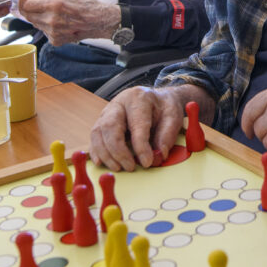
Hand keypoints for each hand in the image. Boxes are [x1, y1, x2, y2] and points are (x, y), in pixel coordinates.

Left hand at [16, 0, 119, 45]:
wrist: (100, 22)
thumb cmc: (86, 6)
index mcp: (54, 5)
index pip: (27, 5)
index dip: (23, 3)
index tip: (23, 2)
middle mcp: (52, 20)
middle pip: (29, 16)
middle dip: (31, 11)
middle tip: (41, 8)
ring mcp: (54, 32)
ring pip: (36, 24)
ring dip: (40, 19)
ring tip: (55, 16)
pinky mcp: (56, 41)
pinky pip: (45, 32)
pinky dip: (48, 28)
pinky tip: (60, 25)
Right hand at [89, 84, 212, 170]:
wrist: (156, 99)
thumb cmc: (163, 108)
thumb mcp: (173, 117)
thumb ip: (167, 136)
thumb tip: (158, 156)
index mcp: (139, 98)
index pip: (136, 123)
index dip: (140, 145)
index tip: (146, 162)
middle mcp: (119, 103)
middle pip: (110, 126)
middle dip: (118, 151)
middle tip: (130, 167)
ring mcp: (107, 112)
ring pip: (98, 133)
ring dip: (106, 154)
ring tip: (119, 168)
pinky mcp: (101, 122)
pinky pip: (94, 138)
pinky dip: (96, 152)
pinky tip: (102, 162)